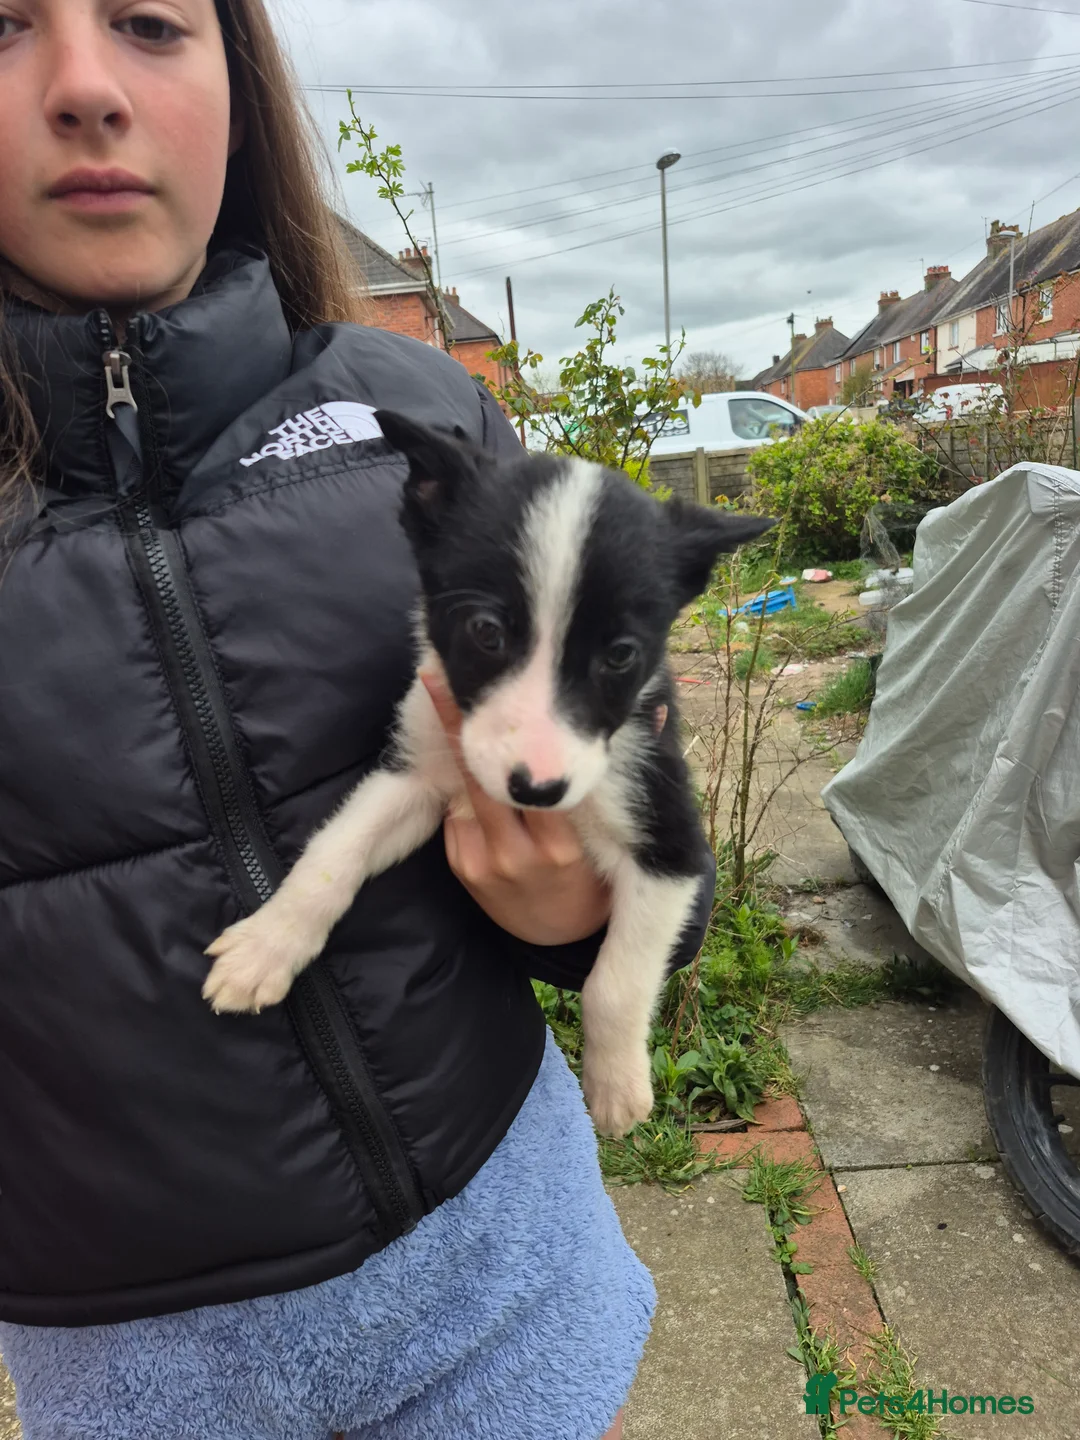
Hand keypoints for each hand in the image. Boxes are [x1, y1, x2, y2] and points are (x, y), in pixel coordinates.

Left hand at [421, 672, 611, 945]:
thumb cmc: (592, 868)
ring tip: (437, 690)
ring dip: (454, 747)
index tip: (491, 689)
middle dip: (458, 726)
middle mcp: (520, 857)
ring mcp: (486, 865)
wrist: (561, 932)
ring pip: (464, 792)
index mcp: (563, 846)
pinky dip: (458, 787)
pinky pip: (455, 815)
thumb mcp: (614, 835)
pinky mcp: (464, 870)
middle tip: (436, 674)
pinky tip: (460, 760)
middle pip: (481, 781)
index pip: (530, 784)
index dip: (508, 737)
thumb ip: (614, 774)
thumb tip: (658, 709)